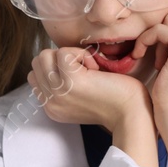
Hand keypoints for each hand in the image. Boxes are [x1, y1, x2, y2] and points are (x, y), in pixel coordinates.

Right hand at [29, 46, 150, 133]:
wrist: (132, 114)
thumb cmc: (115, 102)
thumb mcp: (80, 98)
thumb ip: (64, 86)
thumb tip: (58, 60)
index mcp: (52, 107)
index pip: (35, 75)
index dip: (56, 66)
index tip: (78, 75)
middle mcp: (50, 102)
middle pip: (37, 62)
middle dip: (60, 58)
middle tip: (84, 70)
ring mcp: (58, 92)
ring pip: (45, 55)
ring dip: (69, 55)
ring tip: (88, 68)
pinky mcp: (71, 81)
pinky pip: (63, 52)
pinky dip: (81, 53)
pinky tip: (95, 68)